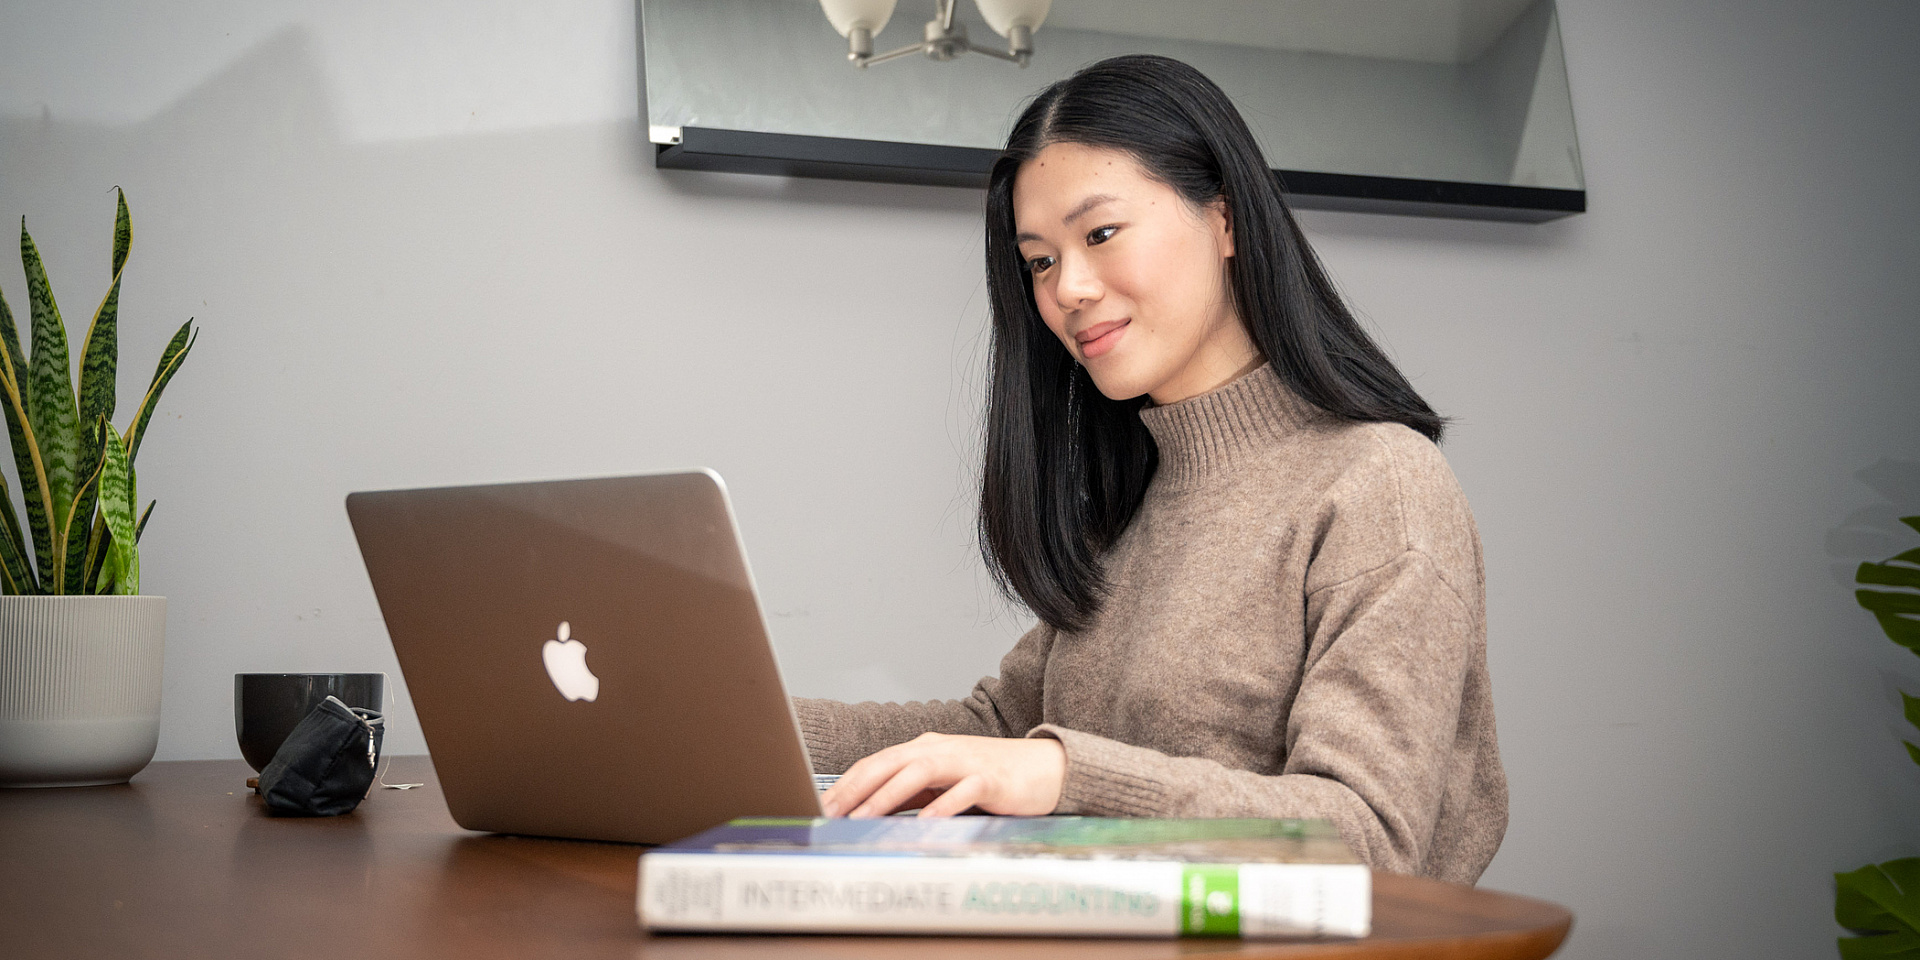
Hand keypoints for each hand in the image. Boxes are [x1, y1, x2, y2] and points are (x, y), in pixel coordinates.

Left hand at [818, 733, 1065, 818]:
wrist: (1047, 769)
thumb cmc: (991, 777)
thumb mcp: (944, 782)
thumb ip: (911, 792)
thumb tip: (869, 814)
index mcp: (924, 749)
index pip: (876, 763)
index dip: (846, 784)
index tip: (822, 807)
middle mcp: (940, 750)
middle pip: (889, 763)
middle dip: (856, 789)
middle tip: (830, 814)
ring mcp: (966, 762)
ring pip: (918, 772)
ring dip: (887, 796)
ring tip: (863, 819)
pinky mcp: (991, 778)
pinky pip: (962, 790)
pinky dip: (942, 805)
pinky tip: (925, 821)